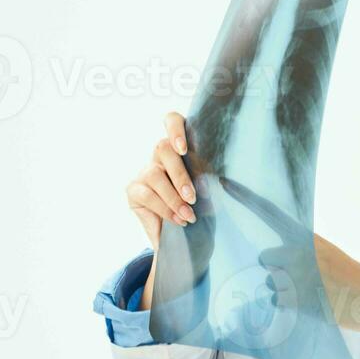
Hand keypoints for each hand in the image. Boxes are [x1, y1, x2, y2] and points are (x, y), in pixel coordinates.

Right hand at [125, 111, 197, 249]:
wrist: (186, 237)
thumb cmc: (202, 208)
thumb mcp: (210, 192)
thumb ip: (210, 180)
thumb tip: (225, 179)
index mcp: (181, 149)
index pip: (172, 121)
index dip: (175, 128)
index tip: (183, 148)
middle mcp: (160, 157)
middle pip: (163, 149)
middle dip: (180, 174)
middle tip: (193, 197)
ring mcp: (145, 172)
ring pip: (155, 174)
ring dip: (173, 196)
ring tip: (188, 214)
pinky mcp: (134, 190)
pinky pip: (147, 195)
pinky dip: (165, 208)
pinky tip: (178, 219)